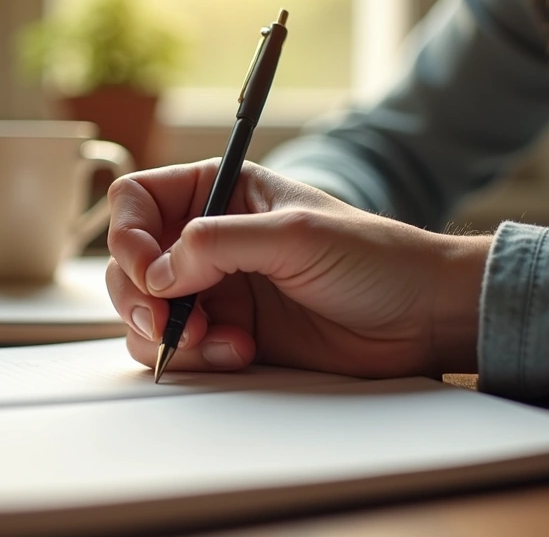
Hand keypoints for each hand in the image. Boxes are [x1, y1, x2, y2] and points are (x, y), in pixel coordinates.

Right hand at [105, 160, 489, 377]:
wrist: (421, 318)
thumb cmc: (376, 258)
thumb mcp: (295, 235)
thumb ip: (218, 244)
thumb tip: (157, 272)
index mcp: (221, 191)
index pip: (137, 200)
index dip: (128, 235)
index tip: (146, 270)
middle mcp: (210, 239)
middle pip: (131, 264)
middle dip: (140, 295)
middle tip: (167, 320)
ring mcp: (217, 289)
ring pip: (147, 312)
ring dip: (169, 332)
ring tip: (218, 338)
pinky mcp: (230, 334)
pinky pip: (181, 349)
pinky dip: (196, 357)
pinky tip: (241, 351)